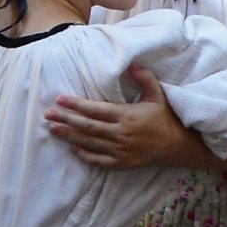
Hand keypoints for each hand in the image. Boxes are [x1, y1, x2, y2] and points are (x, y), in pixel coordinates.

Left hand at [44, 70, 189, 168]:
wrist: (178, 146)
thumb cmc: (166, 118)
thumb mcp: (158, 95)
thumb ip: (145, 78)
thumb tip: (132, 64)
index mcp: (127, 115)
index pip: (95, 109)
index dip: (76, 105)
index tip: (59, 100)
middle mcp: (121, 133)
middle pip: (87, 126)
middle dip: (66, 120)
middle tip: (47, 115)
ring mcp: (121, 150)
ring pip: (90, 142)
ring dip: (70, 136)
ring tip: (53, 129)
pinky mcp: (123, 163)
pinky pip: (100, 160)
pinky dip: (85, 155)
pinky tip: (73, 149)